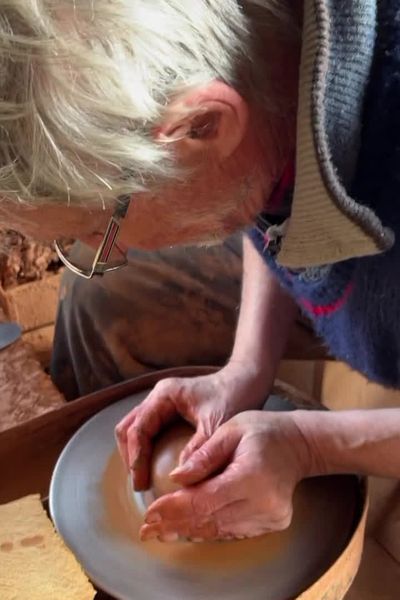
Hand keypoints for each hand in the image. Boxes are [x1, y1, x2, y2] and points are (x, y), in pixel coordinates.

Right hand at [115, 363, 269, 489]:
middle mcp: (158, 396)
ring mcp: (162, 403)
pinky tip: (154, 468)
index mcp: (165, 395)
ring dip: (136, 453)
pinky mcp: (170, 411)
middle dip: (131, 457)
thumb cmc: (235, 397)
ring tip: (144, 479)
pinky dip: (146, 450)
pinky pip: (148, 431)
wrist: (248, 381)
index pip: (138, 428)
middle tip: (140, 484)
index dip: (136, 458)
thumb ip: (198, 449)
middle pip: (128, 428)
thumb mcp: (217, 425)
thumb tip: (177, 477)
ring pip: (135, 429)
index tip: (141, 482)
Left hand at [140, 411, 310, 541]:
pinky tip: (187, 530)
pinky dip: (208, 530)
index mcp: (251, 476)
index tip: (149, 512)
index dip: (174, 508)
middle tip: (145, 530)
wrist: (299, 445)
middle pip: (209, 520)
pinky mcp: (270, 524)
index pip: (204, 499)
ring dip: (188, 531)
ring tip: (160, 532)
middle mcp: (263, 503)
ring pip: (219, 530)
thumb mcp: (231, 429)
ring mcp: (269, 517)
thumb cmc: (264, 430)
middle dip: (174, 524)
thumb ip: (203, 455)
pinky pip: (232, 531)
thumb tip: (175, 478)